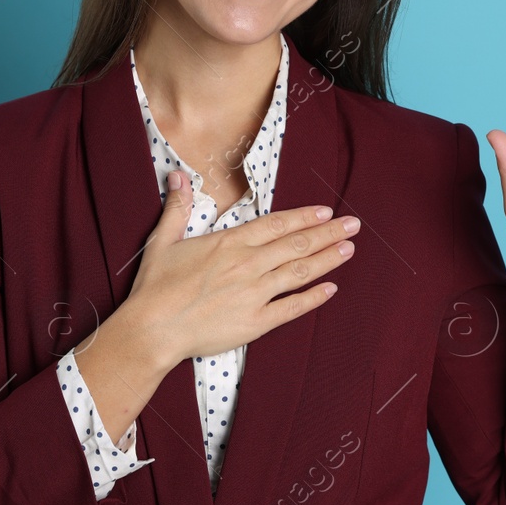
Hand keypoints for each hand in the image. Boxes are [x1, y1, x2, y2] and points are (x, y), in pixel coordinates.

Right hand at [121, 170, 360, 368]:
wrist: (152, 329)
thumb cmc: (155, 286)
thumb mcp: (163, 240)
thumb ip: (178, 207)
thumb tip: (179, 175)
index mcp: (229, 243)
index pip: (277, 224)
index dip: (304, 217)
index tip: (325, 211)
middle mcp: (247, 264)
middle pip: (296, 244)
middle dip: (328, 233)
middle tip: (353, 225)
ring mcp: (254, 294)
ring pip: (299, 272)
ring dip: (327, 260)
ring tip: (349, 250)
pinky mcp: (255, 323)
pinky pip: (291, 308)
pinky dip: (313, 298)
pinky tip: (330, 289)